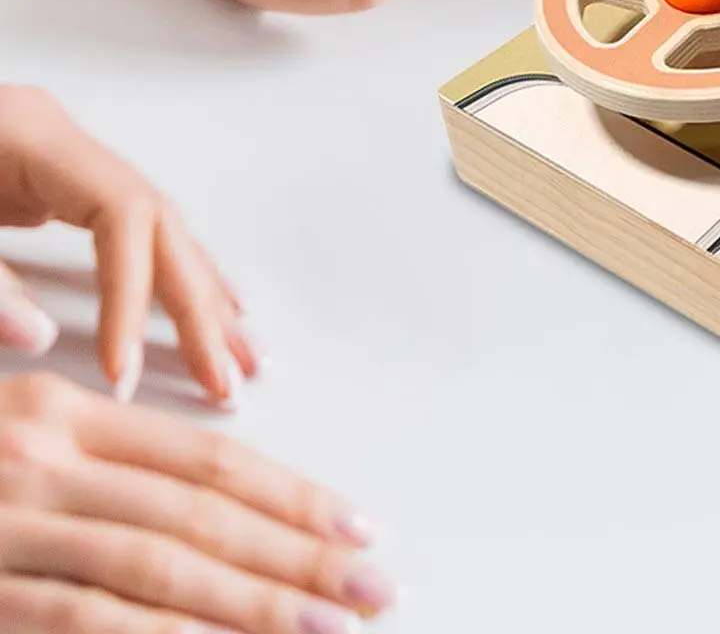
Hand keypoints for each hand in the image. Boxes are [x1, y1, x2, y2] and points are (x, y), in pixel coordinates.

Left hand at [0, 87, 250, 407]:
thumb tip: (38, 337)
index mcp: (32, 135)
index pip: (123, 214)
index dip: (132, 296)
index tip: (125, 374)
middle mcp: (60, 139)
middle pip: (159, 220)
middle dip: (197, 304)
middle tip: (230, 378)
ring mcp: (58, 159)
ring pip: (158, 225)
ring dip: (201, 295)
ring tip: (241, 358)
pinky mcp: (45, 183)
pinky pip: (130, 230)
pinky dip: (170, 274)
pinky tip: (209, 303)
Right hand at [0, 372, 395, 630]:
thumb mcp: (15, 434)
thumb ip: (106, 455)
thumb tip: (215, 492)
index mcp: (64, 415)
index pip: (207, 459)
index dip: (290, 495)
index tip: (359, 527)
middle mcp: (46, 464)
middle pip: (201, 514)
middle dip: (298, 555)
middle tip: (374, 586)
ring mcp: (10, 532)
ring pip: (159, 568)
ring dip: (253, 603)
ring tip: (328, 627)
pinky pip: (86, 620)